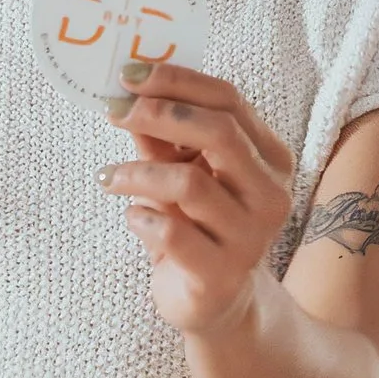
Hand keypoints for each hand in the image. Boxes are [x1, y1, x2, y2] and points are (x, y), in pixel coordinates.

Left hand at [99, 60, 296, 337]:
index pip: (230, 101)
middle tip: (114, 113)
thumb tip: (128, 93)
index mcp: (269, 158)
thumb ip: (161, 138)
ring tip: (108, 178)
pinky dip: (140, 218)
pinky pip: (172, 233)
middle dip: (159, 115)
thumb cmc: (196, 226)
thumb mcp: (179, 173)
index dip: (177, 81)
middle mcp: (270, 194)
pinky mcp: (221, 274)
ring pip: (189, 184)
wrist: (212, 302)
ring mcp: (251, 237)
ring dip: (136, 173)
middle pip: (220, 133)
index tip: (129, 75)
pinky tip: (133, 218)